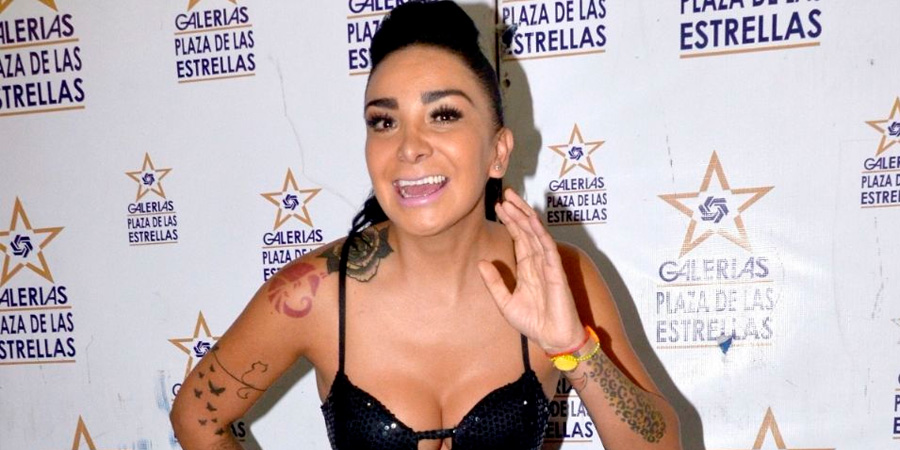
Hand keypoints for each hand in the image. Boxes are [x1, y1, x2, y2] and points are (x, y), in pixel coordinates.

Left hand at [477, 189, 584, 353]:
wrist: (552, 339)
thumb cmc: (533, 323)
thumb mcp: (505, 302)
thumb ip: (494, 282)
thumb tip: (481, 263)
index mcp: (527, 268)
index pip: (518, 238)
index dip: (509, 221)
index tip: (499, 206)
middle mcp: (538, 262)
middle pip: (527, 230)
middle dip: (517, 211)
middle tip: (505, 193)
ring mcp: (548, 265)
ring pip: (536, 234)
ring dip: (525, 216)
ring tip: (513, 200)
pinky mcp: (556, 272)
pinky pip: (548, 248)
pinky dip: (540, 233)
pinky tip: (532, 220)